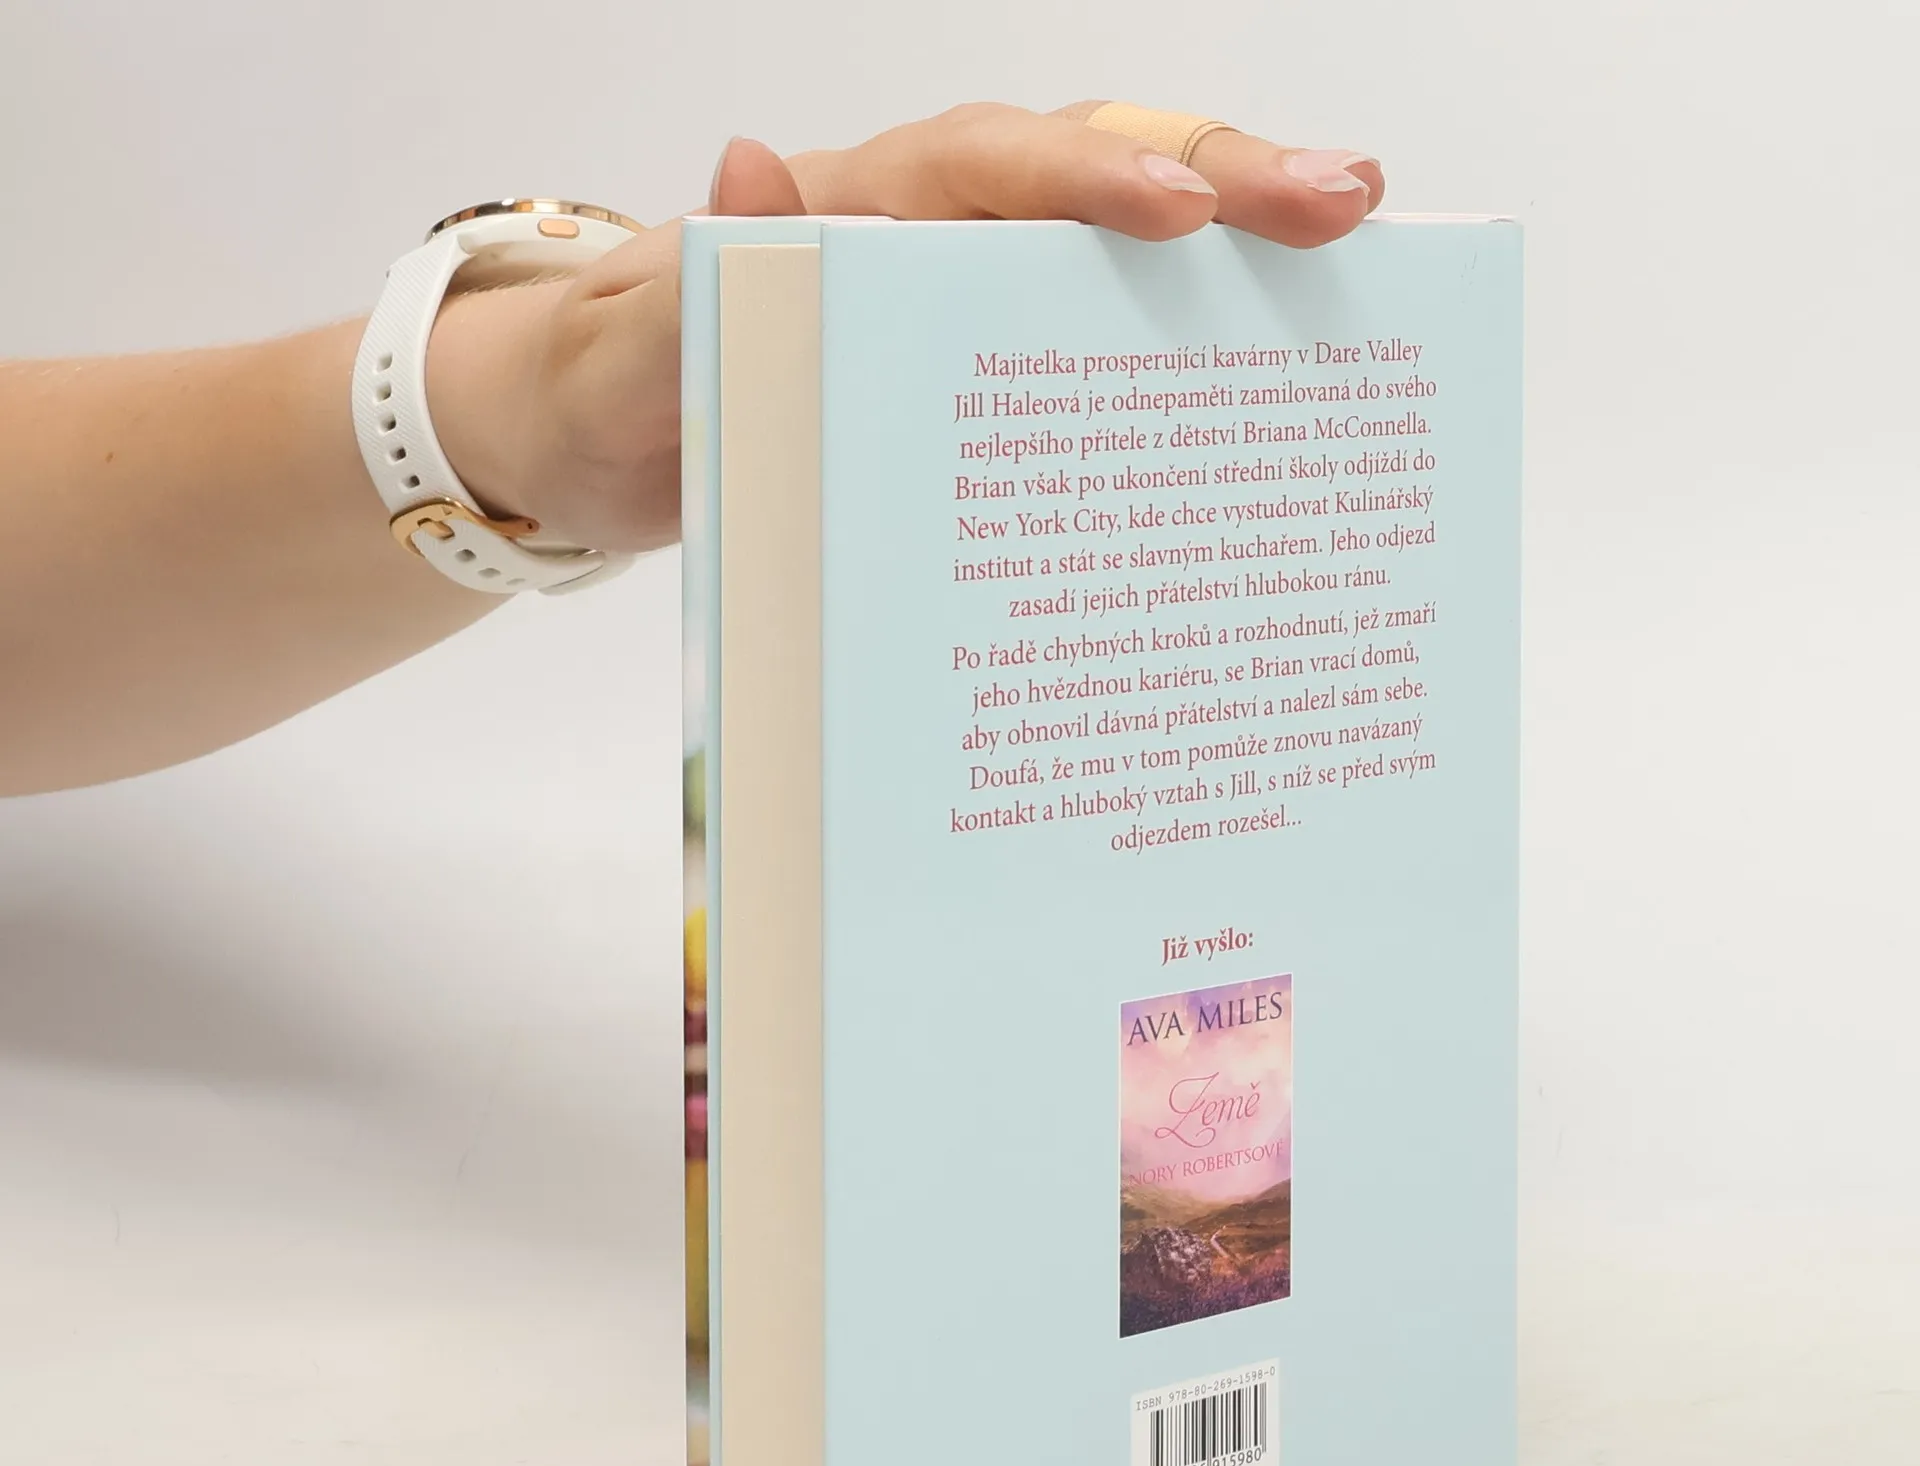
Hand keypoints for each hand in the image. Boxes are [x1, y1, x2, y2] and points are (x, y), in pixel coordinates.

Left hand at [428, 104, 1382, 556]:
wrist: (584, 442)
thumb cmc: (603, 388)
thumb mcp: (618, 352)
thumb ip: (677, 281)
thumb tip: (749, 167)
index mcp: (848, 211)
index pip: (985, 170)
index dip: (1089, 184)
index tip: (1187, 214)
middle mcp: (925, 233)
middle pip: (1094, 174)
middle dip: (1225, 177)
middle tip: (1347, 205)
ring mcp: (960, 298)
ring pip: (1117, 253)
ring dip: (1237, 254)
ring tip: (1360, 265)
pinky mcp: (974, 368)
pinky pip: (1093, 344)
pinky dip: (1186, 351)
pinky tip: (1270, 392)